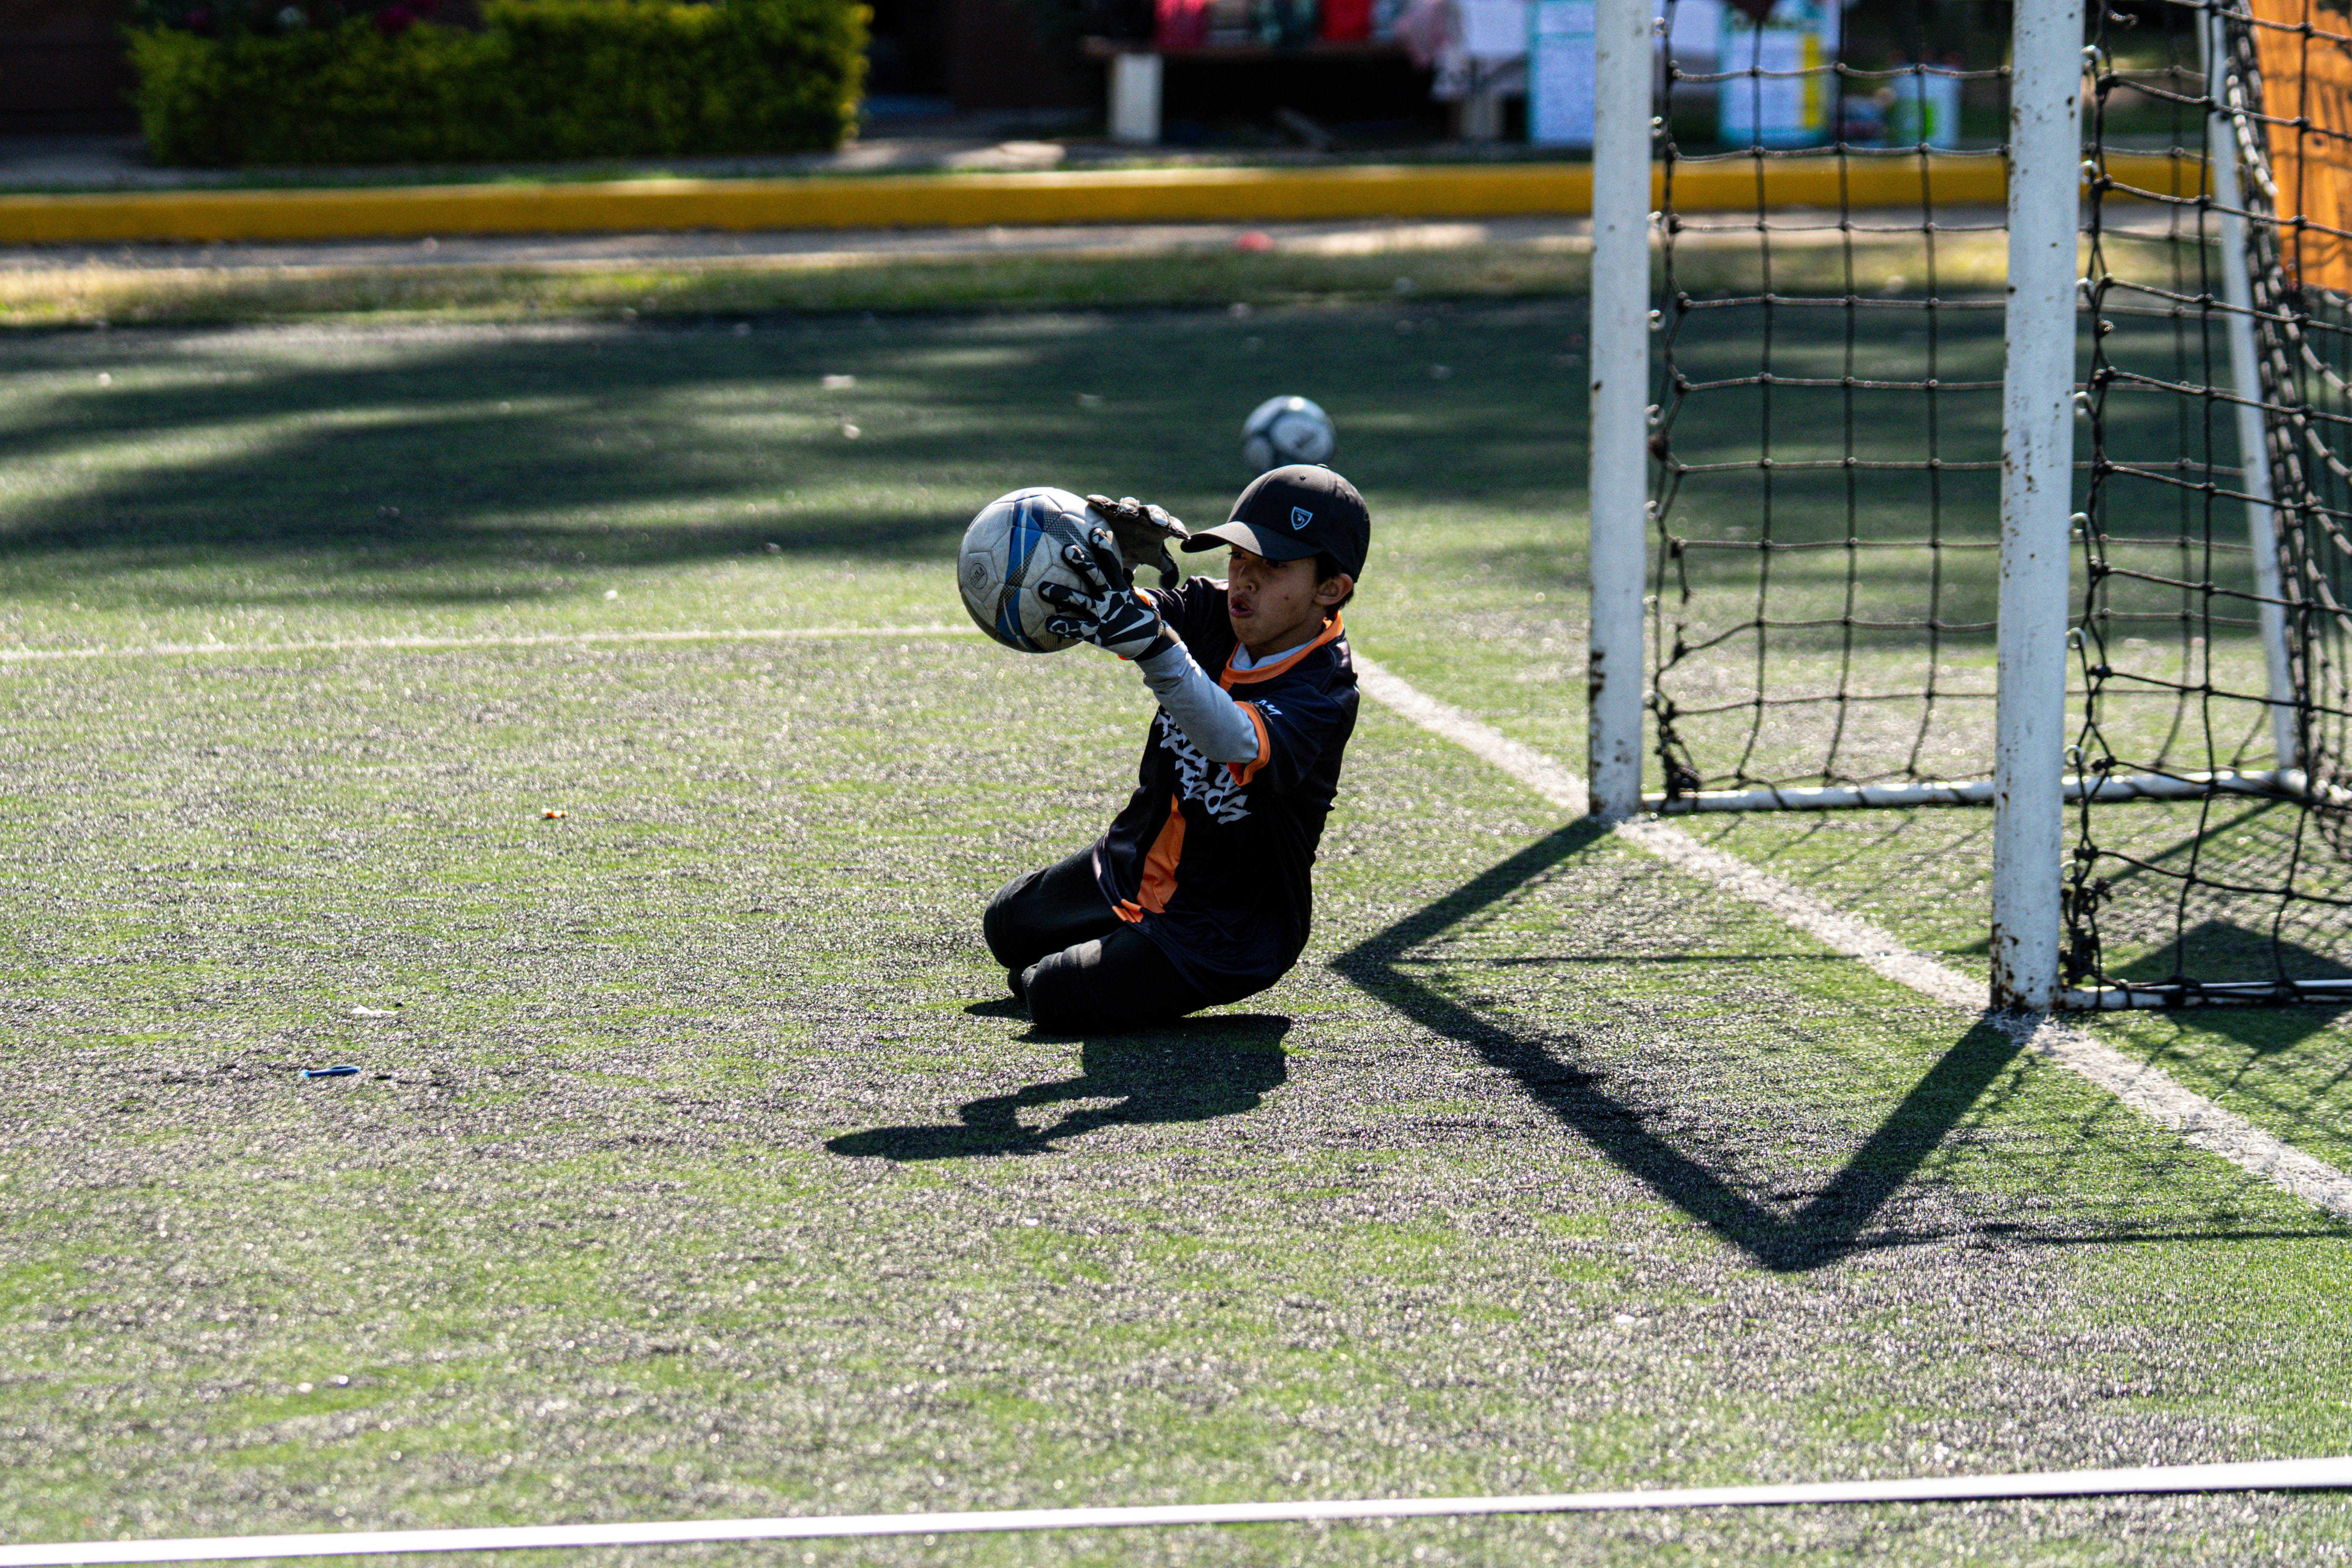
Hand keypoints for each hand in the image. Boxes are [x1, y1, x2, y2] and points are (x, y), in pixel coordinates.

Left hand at [1039, 526, 1178, 659]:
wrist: (1148, 642)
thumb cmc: (1132, 615)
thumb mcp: (1128, 596)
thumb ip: (1116, 581)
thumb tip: (1110, 566)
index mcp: (1119, 588)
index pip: (1111, 564)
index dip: (1104, 548)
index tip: (1095, 531)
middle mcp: (1111, 599)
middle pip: (1095, 577)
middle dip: (1082, 563)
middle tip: (1067, 549)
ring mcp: (1104, 616)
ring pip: (1081, 602)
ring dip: (1062, 594)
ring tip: (1042, 588)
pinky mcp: (1098, 634)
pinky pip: (1077, 629)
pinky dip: (1063, 626)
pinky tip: (1047, 623)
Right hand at [1084, 493, 1187, 588]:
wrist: (1120, 542)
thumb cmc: (1140, 549)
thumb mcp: (1154, 558)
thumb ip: (1167, 569)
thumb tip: (1169, 585)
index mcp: (1160, 527)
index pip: (1173, 526)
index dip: (1178, 529)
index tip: (1183, 536)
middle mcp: (1145, 516)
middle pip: (1153, 513)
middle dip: (1156, 516)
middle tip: (1158, 523)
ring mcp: (1127, 511)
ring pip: (1130, 505)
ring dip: (1129, 508)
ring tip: (1126, 513)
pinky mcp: (1109, 510)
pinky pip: (1105, 504)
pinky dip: (1100, 502)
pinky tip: (1092, 501)